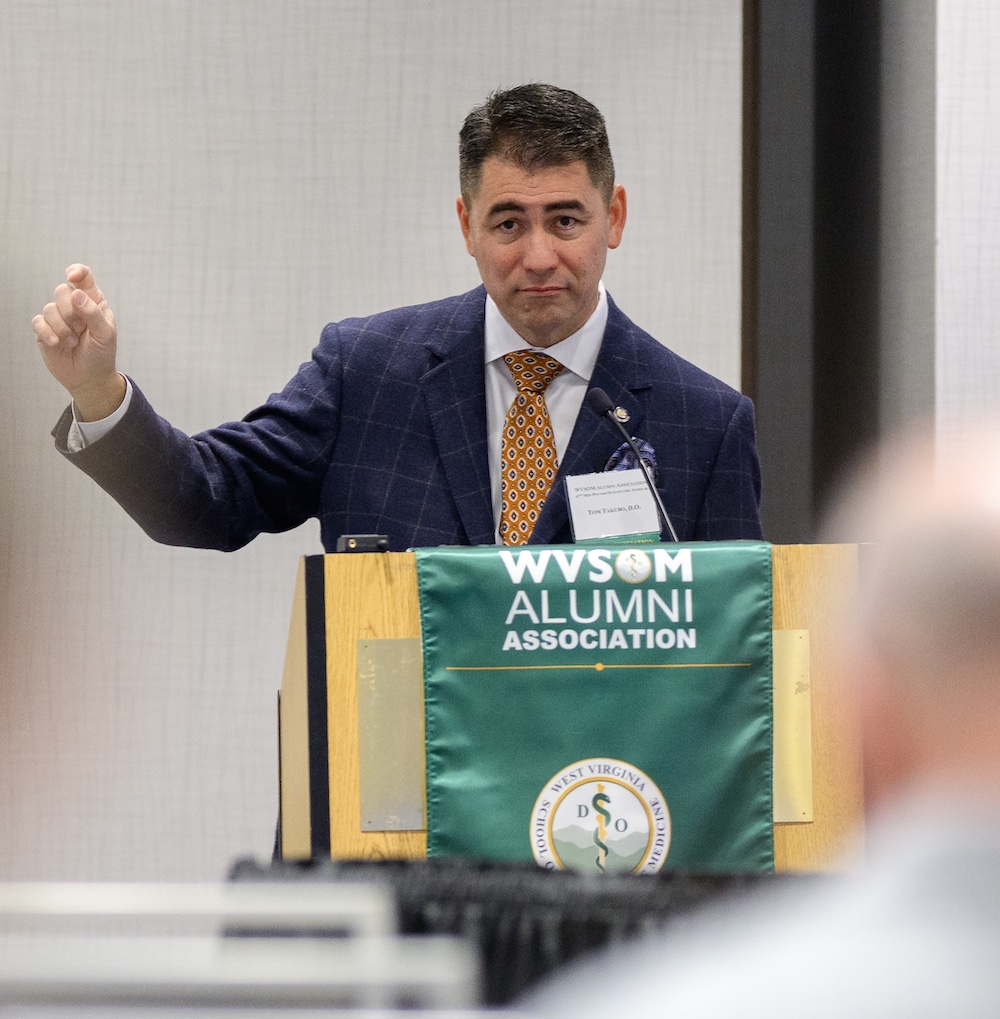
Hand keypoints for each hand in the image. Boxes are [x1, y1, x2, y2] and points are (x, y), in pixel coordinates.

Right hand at [32, 264, 125, 420]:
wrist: (89, 378)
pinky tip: (57, 344)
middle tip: (80, 330)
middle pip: (62, 291)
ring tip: (73, 342)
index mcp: (93, 302)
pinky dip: (48, 333)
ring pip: (49, 308)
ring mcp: (58, 317)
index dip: (77, 272)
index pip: (83, 278)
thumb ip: (93, 313)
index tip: (72, 277)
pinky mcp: (44, 330)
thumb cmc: (101, 354)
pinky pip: (38, 322)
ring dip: (62, 328)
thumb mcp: (105, 335)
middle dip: (70, 312)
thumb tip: (76, 294)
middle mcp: (74, 306)